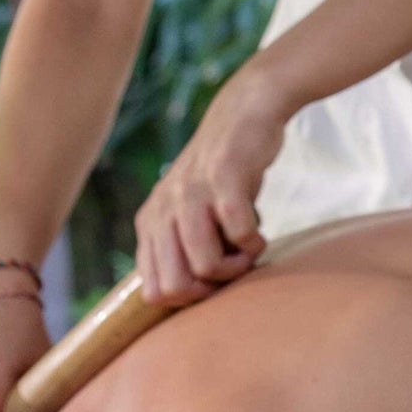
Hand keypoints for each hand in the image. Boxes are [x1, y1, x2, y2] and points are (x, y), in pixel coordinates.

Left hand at [135, 72, 290, 305]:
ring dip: (237, 267)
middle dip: (212, 289)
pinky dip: (255, 242)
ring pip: (205, 265)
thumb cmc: (221, 171)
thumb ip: (178, 244)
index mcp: (151, 222)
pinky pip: (239, 232)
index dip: (190, 298)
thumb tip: (180, 294)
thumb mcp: (187, 209)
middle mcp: (164, 210)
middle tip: (233, 267)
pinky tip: (260, 231)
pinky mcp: (223, 180)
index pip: (154, 291)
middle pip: (175, 287)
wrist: (243, 113)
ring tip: (249, 250)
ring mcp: (192, 195)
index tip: (215, 279)